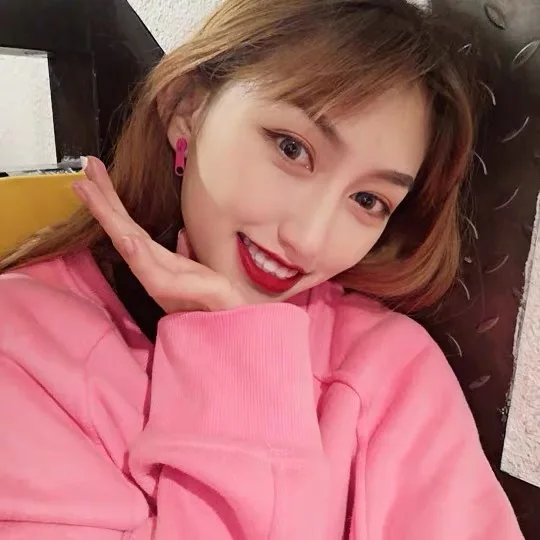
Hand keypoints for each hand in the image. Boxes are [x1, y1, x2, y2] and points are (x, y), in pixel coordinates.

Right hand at [72, 157, 245, 312]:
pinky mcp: (177, 294)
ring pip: (130, 245)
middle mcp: (154, 268)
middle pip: (122, 230)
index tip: (94, 174)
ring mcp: (162, 281)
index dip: (111, 201)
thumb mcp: (200, 268)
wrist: (234, 319)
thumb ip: (187, 251)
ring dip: (110, 219)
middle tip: (81, 175)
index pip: (130, 226)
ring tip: (91, 193)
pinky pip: (154, 274)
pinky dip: (139, 256)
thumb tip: (181, 234)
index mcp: (159, 260)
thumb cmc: (215, 298)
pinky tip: (128, 239)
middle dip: (101, 203)